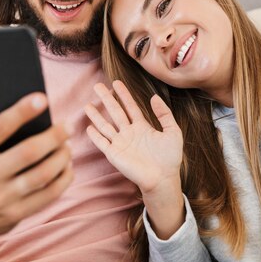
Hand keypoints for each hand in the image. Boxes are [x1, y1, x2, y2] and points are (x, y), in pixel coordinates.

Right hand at [0, 86, 73, 249]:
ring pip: (42, 175)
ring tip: (67, 146)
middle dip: (53, 136)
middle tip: (67, 126)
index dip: (21, 112)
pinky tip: (67, 167)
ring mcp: (0, 199)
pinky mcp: (15, 215)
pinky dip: (63, 179)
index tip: (42, 98)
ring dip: (61, 158)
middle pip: (28, 152)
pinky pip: (48, 196)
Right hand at [85, 81, 182, 195]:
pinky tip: (88, 127)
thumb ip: (164, 114)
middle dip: (106, 99)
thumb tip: (154, 97)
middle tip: (97, 86)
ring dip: (96, 116)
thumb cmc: (170, 158)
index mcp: (142, 127)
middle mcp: (129, 133)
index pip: (130, 107)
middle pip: (115, 112)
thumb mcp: (173, 132)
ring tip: (87, 105)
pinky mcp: (114, 154)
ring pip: (105, 126)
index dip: (123, 95)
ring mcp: (120, 143)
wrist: (163, 179)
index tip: (116, 83)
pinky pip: (102, 142)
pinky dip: (95, 135)